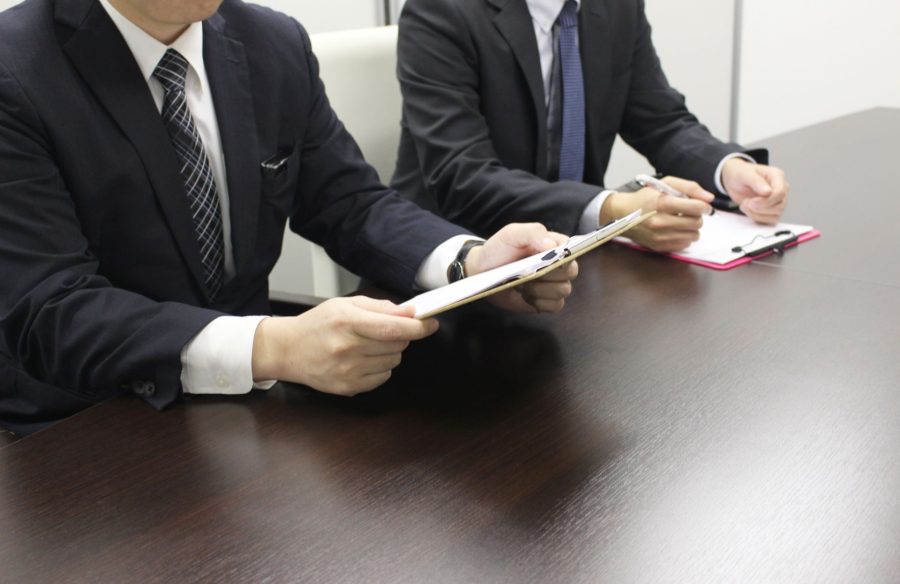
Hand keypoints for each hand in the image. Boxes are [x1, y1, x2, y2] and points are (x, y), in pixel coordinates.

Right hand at [251, 296, 438, 395]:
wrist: (288, 350)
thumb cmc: (318, 324)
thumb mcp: (345, 304)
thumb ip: (379, 307)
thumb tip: (409, 313)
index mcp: (347, 321)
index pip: (393, 327)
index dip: (418, 327)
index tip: (430, 324)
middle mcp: (347, 347)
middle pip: (397, 344)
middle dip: (401, 336)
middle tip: (386, 330)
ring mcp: (347, 370)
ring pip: (393, 362)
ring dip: (390, 352)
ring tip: (368, 345)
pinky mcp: (348, 387)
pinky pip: (383, 378)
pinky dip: (380, 368)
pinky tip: (362, 360)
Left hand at [465, 223, 577, 313]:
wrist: (482, 272)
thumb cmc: (498, 249)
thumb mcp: (511, 234)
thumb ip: (532, 233)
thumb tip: (551, 245)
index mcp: (554, 244)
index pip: (572, 250)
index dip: (561, 258)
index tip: (545, 261)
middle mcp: (558, 263)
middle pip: (571, 272)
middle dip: (548, 275)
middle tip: (528, 272)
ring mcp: (553, 283)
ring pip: (563, 290)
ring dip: (540, 290)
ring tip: (523, 284)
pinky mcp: (546, 300)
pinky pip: (556, 306)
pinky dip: (540, 303)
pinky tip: (525, 296)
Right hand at [601, 176, 713, 252]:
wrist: (622, 214)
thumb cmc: (645, 198)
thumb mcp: (664, 184)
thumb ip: (689, 187)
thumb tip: (709, 198)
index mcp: (662, 204)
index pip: (696, 208)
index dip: (704, 206)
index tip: (703, 205)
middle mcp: (660, 222)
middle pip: (696, 223)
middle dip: (697, 217)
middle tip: (689, 212)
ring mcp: (660, 236)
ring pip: (694, 236)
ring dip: (692, 228)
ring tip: (682, 221)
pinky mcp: (659, 247)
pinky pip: (684, 244)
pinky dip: (684, 236)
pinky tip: (675, 229)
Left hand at [722, 158, 788, 223]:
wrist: (734, 180)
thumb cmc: (740, 173)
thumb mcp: (744, 174)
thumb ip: (756, 181)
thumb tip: (768, 191)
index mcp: (777, 176)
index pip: (780, 192)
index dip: (766, 200)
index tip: (750, 202)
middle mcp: (781, 188)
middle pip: (780, 205)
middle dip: (760, 208)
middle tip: (745, 203)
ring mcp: (778, 200)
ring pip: (776, 214)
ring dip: (758, 214)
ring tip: (745, 205)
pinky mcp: (772, 209)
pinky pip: (770, 220)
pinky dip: (758, 218)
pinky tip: (748, 210)